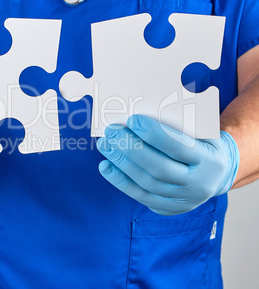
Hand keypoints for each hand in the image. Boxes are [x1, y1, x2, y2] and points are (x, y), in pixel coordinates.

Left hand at [97, 114, 238, 215]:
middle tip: (113, 131)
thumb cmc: (202, 144)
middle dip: (131, 148)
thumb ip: (178, 124)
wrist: (217, 174)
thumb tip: (139, 113)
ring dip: (121, 163)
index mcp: (210, 161)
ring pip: (146, 183)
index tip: (133, 120)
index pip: (179, 147)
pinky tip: (106, 166)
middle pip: (159, 168)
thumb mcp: (201, 132)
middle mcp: (199, 185)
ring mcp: (183, 201)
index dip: (154, 134)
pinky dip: (120, 180)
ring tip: (106, 145)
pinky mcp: (168, 208)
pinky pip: (140, 195)